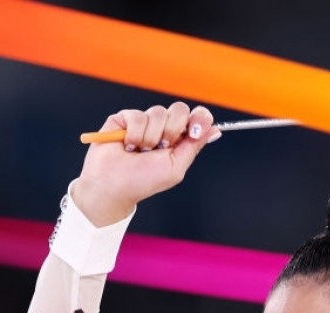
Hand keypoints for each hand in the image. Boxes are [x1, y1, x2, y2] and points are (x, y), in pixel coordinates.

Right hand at [73, 101, 219, 225]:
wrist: (114, 185)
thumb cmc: (143, 181)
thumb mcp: (176, 166)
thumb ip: (194, 146)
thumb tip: (215, 130)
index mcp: (178, 139)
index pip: (196, 116)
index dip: (199, 118)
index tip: (195, 131)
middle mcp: (163, 127)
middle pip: (179, 109)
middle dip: (173, 130)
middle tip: (161, 148)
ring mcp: (144, 122)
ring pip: (158, 112)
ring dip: (150, 137)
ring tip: (140, 151)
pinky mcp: (125, 118)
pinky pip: (138, 115)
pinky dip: (134, 134)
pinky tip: (128, 146)